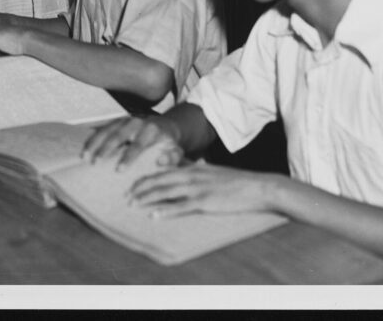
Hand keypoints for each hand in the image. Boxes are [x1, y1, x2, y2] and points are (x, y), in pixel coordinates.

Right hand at [81, 115, 182, 169]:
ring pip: (107, 130)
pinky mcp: (116, 122)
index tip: (119, 170)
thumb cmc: (169, 145)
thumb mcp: (176, 151)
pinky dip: (92, 139)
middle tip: (95, 163)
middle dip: (106, 148)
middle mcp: (137, 122)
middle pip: (119, 134)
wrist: (166, 126)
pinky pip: (102, 129)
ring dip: (95, 143)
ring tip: (85, 158)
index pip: (139, 144)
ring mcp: (124, 120)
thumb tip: (161, 161)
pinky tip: (83, 151)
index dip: (129, 156)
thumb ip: (173, 157)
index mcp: (152, 130)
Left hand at [128, 164, 280, 218]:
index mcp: (193, 168)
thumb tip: (180, 172)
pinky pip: (181, 206)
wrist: (257, 187)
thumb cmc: (235, 182)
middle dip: (140, 187)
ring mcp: (198, 188)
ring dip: (147, 198)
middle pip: (160, 179)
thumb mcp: (211, 172)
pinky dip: (166, 210)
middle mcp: (192, 175)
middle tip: (125, 195)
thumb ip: (195, 171)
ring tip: (133, 204)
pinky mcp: (206, 201)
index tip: (132, 183)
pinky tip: (154, 215)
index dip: (146, 177)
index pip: (163, 171)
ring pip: (166, 191)